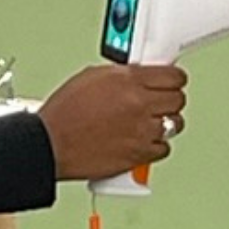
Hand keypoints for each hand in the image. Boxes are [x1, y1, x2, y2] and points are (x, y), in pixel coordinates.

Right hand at [43, 60, 189, 180]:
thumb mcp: (92, 77)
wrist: (50, 144)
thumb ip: (123, 75)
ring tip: (150, 122)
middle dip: (169, 99)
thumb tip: (140, 75)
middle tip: (159, 101)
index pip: (174, 75)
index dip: (173, 78)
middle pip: (178, 99)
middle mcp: (139, 104)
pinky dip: (155, 145)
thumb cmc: (64, 113)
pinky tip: (142, 140)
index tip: (171, 81)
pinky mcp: (139, 154)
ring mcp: (141, 130)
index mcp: (128, 80)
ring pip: (175, 124)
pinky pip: (164, 148)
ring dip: (165, 122)